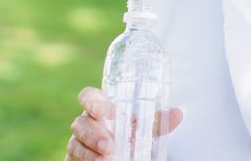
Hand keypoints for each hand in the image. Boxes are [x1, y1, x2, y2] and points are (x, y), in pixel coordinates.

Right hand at [66, 86, 182, 160]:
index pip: (88, 96)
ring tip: (104, 160)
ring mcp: (79, 142)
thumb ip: (156, 123)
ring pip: (75, 142)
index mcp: (100, 109)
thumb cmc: (127, 137)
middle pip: (80, 122)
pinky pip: (72, 158)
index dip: (94, 101)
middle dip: (93, 134)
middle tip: (110, 145)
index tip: (109, 112)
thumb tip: (177, 114)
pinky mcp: (75, 158)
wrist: (117, 155)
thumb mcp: (141, 131)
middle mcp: (86, 123)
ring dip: (88, 152)